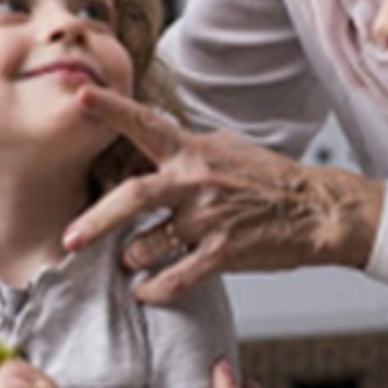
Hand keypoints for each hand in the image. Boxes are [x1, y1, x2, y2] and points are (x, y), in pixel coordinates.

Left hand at [61, 87, 385, 304]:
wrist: (316, 209)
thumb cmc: (269, 180)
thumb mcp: (225, 149)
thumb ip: (183, 148)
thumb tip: (145, 142)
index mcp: (193, 151)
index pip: (146, 124)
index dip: (112, 109)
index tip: (81, 95)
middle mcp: (197, 181)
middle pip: (133, 194)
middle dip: (96, 220)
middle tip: (70, 239)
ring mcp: (209, 217)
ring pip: (147, 244)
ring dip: (132, 258)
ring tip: (131, 259)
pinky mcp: (224, 252)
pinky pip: (175, 278)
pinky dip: (154, 289)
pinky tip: (146, 291)